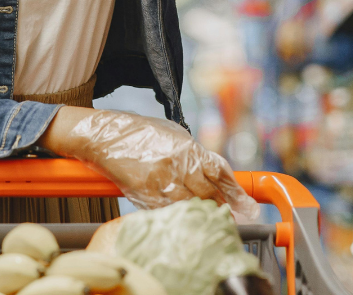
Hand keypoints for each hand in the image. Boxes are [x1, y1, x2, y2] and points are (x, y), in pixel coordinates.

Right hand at [41, 107, 259, 219]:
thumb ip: (194, 153)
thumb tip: (214, 172)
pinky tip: (185, 217)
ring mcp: (160, 180)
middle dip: (221, 205)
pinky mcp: (145, 194)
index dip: (234, 190)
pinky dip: (179, 214)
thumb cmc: (141, 133)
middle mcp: (177, 164)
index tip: (246, 203)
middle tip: (231, 215)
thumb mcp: (173, 135)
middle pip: (208, 192)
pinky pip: (169, 210)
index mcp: (187, 146)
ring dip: (202, 212)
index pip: (219, 171)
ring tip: (211, 218)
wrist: (107, 137)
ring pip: (190, 205)